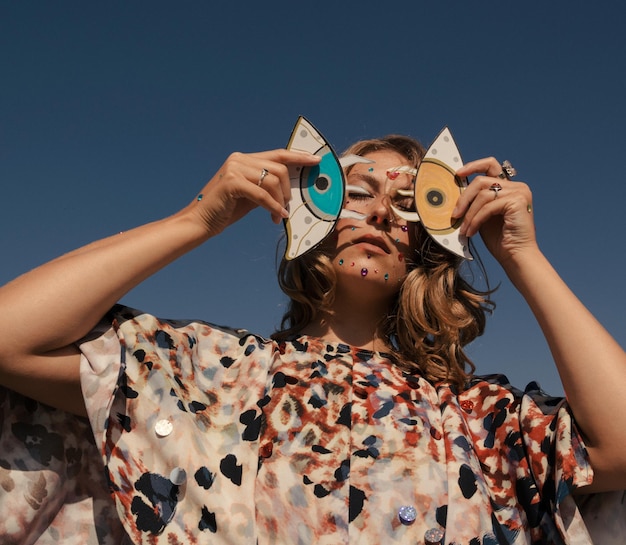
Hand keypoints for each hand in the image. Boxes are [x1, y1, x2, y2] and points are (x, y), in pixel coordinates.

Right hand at [186, 149, 320, 235]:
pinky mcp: (231, 182)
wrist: (200, 221)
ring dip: (280, 201)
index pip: (278, 154)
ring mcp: (234, 168)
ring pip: (272, 180)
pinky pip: (262, 194)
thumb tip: (289, 190)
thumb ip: (267, 187)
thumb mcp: (251, 195)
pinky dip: (272, 206)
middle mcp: (239, 159)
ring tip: (279, 215)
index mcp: (244, 159)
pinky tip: (276, 216)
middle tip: (287, 207)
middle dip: (288, 190)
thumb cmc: (226, 210)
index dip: (298, 156)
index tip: (316, 160)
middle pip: (279, 168)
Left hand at [452, 157, 536, 265]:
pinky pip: (488, 207)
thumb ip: (475, 201)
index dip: (473, 166)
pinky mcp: (518, 201)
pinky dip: (476, 220)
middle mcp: (516, 186)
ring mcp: (519, 192)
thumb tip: (454, 192)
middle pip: (481, 181)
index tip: (458, 174)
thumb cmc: (499, 238)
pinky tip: (471, 232)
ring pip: (483, 195)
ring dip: (469, 214)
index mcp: (508, 187)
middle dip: (464, 198)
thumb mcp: (482, 215)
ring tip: (464, 229)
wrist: (515, 255)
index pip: (490, 165)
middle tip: (454, 215)